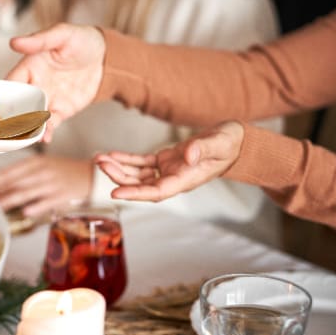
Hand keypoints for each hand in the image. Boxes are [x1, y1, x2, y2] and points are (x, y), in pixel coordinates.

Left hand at [0, 154, 92, 217]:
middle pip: (14, 182)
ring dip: (9, 201)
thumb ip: (23, 174)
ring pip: (26, 192)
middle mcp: (41, 171)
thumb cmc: (63, 171)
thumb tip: (0, 186)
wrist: (90, 175)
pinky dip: (36, 206)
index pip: (9, 171)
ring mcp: (51, 183)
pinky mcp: (62, 195)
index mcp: (35, 162)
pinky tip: (25, 212)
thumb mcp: (43, 165)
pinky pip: (46, 202)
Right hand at [6, 23, 105, 141]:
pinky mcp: (61, 110)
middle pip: (18, 104)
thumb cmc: (81, 40)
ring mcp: (48, 99)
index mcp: (30, 66)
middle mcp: (35, 85)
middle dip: (13, 117)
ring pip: (32, 117)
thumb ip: (39, 40)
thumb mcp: (62, 34)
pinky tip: (45, 138)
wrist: (106, 57)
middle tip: (9, 129)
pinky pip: (50, 124)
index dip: (4, 96)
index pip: (11, 83)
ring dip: (28, 128)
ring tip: (28, 136)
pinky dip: (46, 132)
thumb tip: (14, 42)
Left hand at [94, 121, 244, 201]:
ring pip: (138, 174)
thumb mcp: (220, 143)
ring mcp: (169, 170)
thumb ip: (203, 149)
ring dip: (119, 168)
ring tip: (100, 159)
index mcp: (186, 180)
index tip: (115, 192)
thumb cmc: (230, 143)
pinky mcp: (166, 160)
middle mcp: (174, 179)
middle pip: (142, 184)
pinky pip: (142, 163)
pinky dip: (126, 159)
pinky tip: (111, 155)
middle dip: (120, 176)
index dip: (136, 193)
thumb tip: (186, 156)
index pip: (157, 192)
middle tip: (101, 164)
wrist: (235, 141)